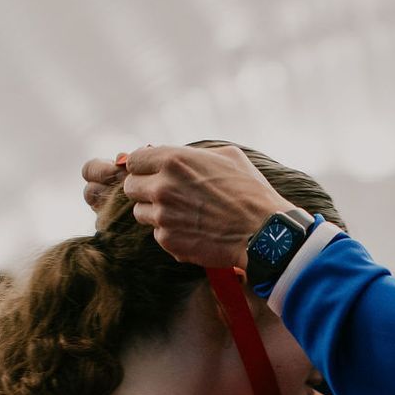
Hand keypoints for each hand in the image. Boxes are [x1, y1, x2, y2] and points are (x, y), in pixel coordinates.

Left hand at [98, 144, 294, 267]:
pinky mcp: (169, 241)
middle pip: (131, 187)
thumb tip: (177, 154)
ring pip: (141, 213)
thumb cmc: (250, 191)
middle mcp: (162, 187)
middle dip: (145, 189)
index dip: (143, 166)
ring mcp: (163, 217)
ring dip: (156, 212)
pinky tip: (194, 230)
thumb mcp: (226, 156)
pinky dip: (171, 233)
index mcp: (173, 161)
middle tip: (166, 194)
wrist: (263, 232)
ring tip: (183, 213)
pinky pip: (158, 234)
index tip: (152, 172)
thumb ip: (194, 153)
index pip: (133, 161)